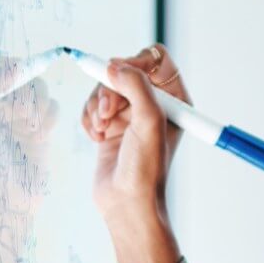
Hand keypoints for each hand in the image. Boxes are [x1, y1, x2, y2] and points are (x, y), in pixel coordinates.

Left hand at [0, 43, 58, 262]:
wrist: (8, 201)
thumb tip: (5, 60)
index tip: (8, 79)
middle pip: (17, 67)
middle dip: (20, 87)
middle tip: (15, 112)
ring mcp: (17, 113)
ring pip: (38, 85)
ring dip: (35, 104)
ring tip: (25, 128)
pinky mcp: (39, 126)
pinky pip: (52, 105)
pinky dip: (48, 119)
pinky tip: (37, 137)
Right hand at [81, 44, 189, 262]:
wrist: (126, 203)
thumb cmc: (145, 169)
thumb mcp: (149, 121)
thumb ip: (136, 86)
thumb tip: (115, 65)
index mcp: (174, 99)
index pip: (155, 59)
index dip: (134, 61)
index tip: (119, 75)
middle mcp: (153, 104)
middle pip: (123, 70)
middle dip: (109, 89)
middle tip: (108, 113)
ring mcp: (130, 114)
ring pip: (104, 88)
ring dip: (97, 106)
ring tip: (102, 129)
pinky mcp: (110, 126)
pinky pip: (92, 105)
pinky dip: (89, 118)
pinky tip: (96, 137)